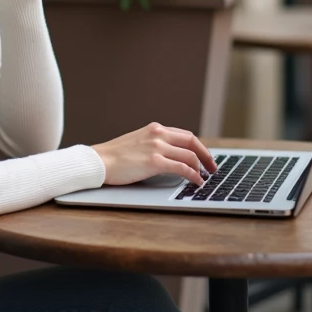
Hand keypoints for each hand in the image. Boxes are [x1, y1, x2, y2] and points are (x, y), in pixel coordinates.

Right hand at [91, 122, 217, 186]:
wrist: (98, 161)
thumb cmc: (114, 156)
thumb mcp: (137, 142)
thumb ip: (153, 145)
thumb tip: (169, 157)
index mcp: (154, 129)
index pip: (185, 135)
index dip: (198, 147)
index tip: (204, 157)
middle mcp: (158, 134)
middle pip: (192, 142)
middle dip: (206, 155)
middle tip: (212, 167)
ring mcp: (157, 147)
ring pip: (190, 155)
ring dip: (201, 168)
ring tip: (204, 178)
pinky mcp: (154, 162)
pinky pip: (182, 168)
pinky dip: (193, 176)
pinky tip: (197, 182)